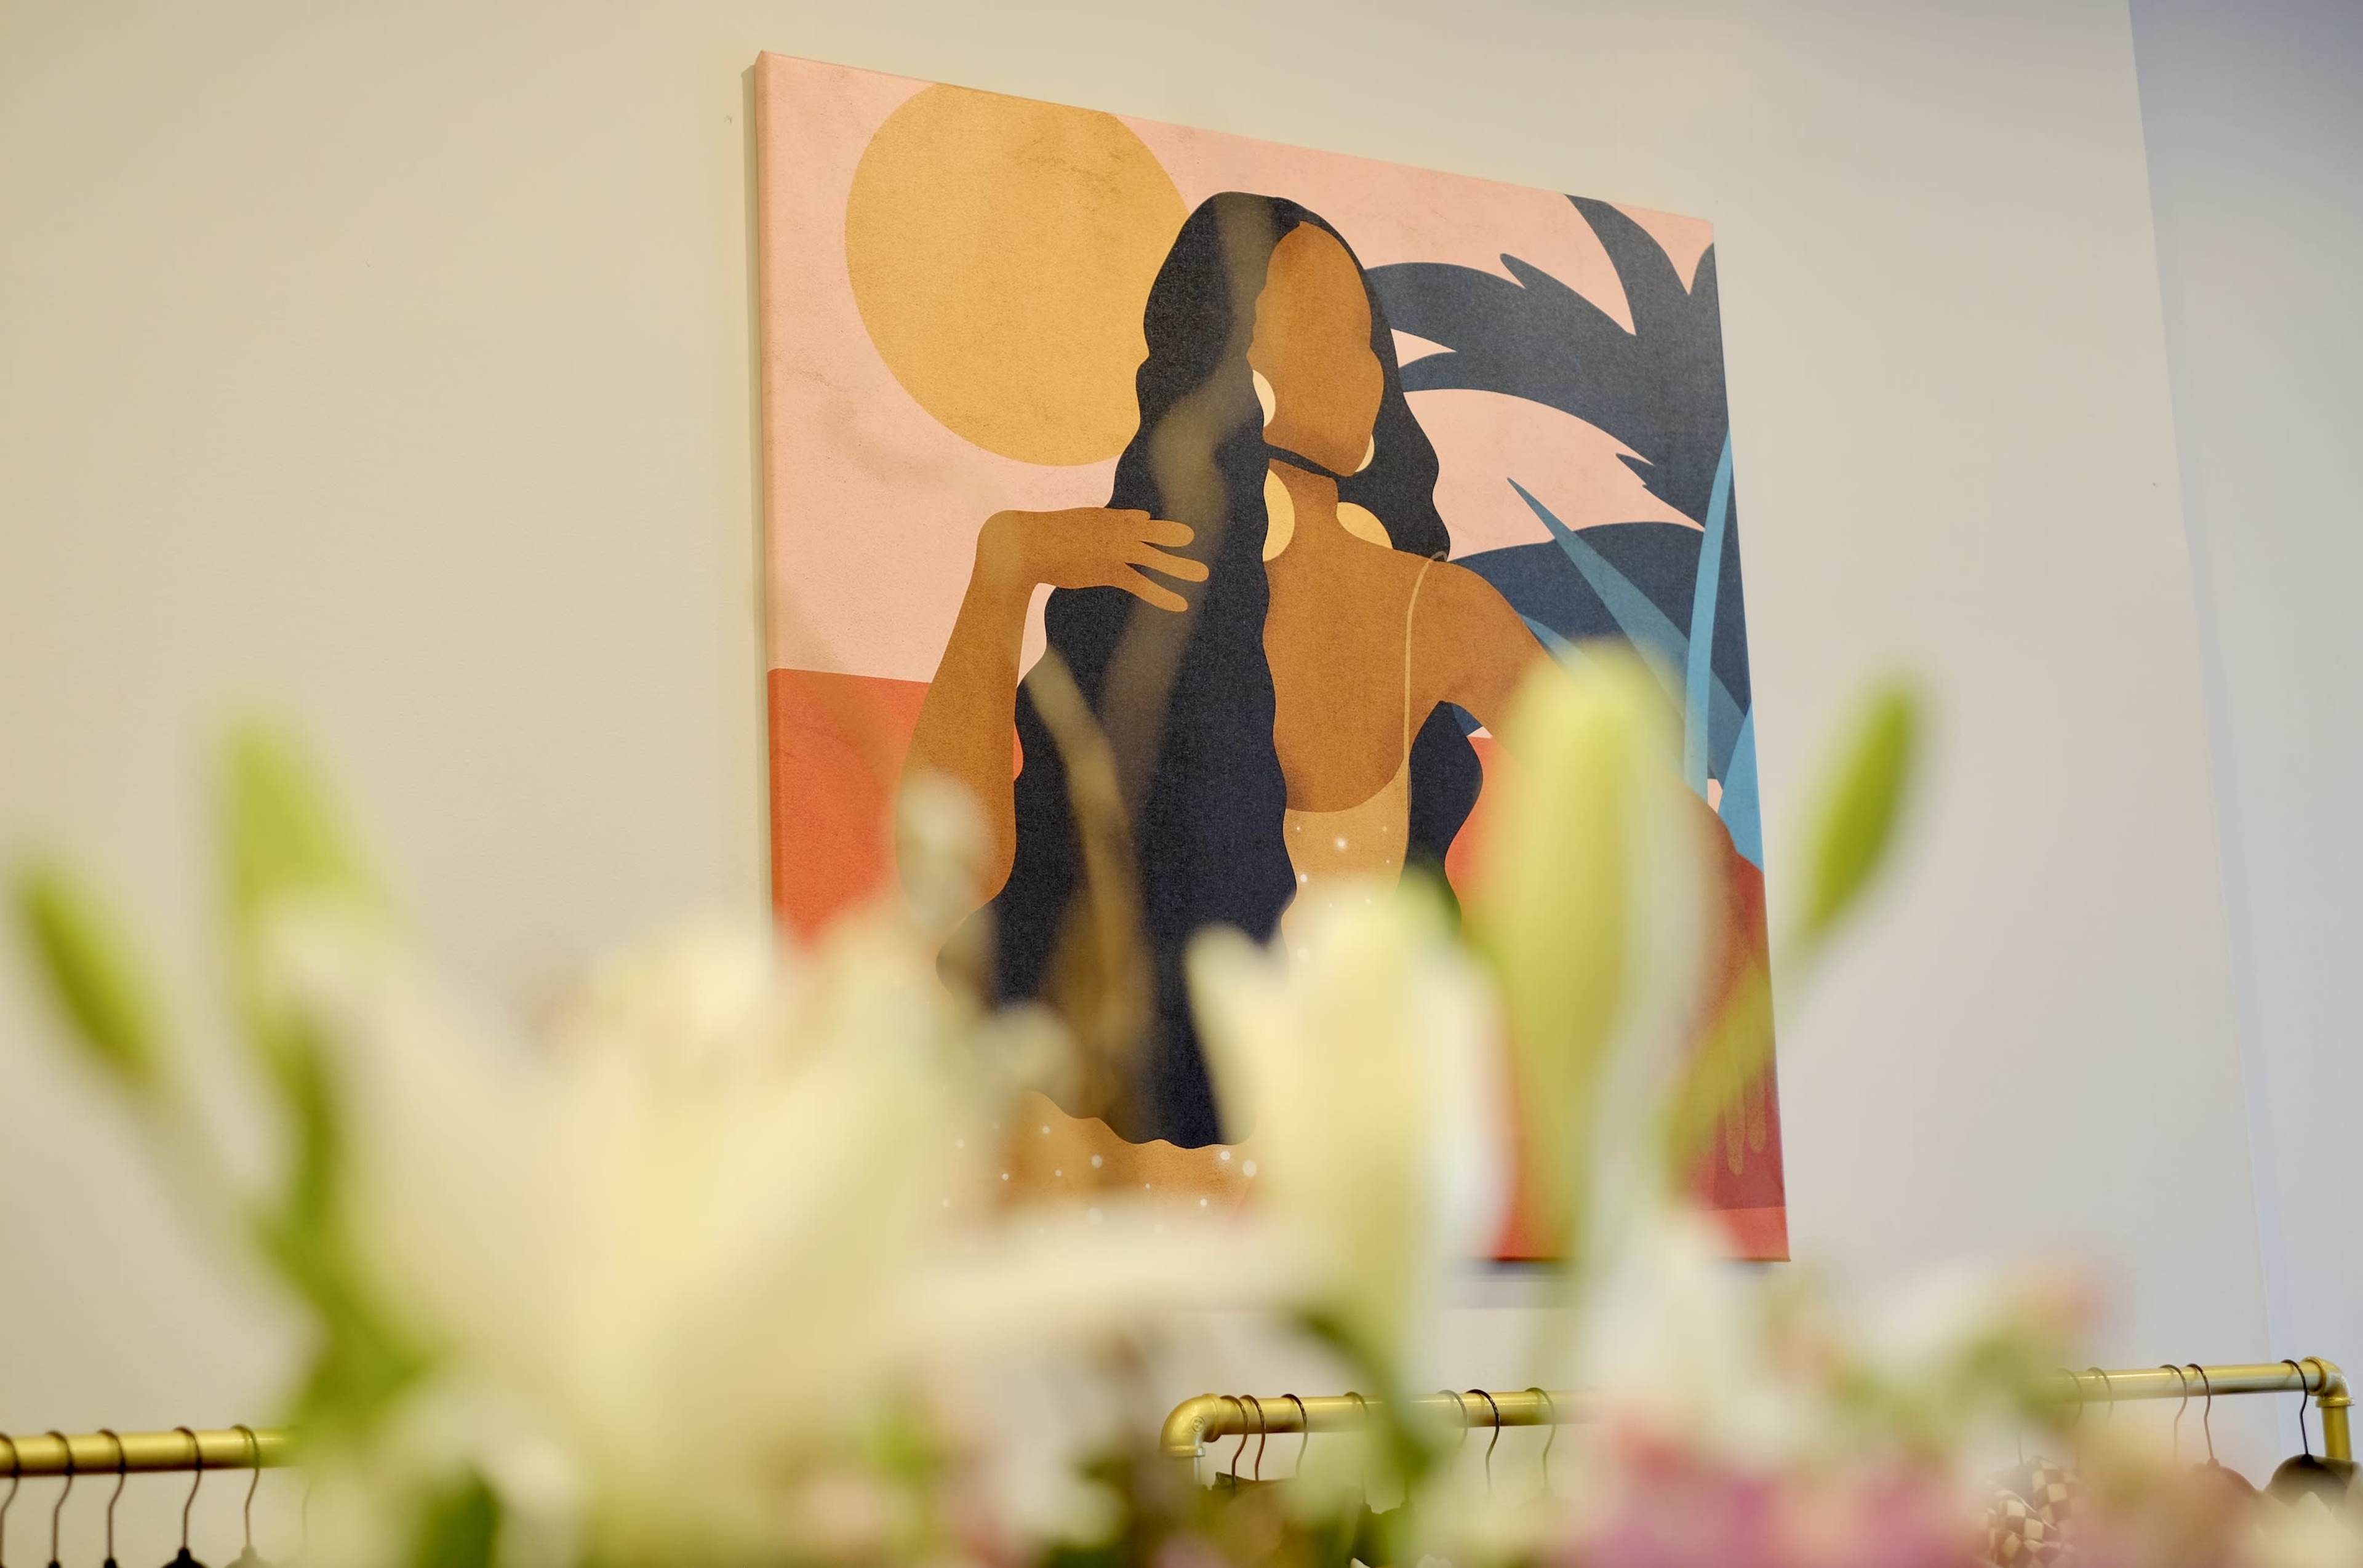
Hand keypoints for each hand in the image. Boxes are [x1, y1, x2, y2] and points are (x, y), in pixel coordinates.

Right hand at [976, 507, 1208, 612]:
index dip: (1143, 526)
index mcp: (1105, 517)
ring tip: (1203, 573)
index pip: (1134, 521)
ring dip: (1179, 566)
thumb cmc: (1043, 534)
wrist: (1026, 543)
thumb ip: (1107, 522)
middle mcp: (1114, 529)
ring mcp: (1114, 549)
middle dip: (1172, 536)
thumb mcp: (1077, 523)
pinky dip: (1162, 594)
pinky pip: (1142, 584)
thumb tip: (1138, 517)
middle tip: (1193, 537)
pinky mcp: (1109, 570)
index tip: (1152, 528)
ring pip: (1154, 557)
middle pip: (1152, 533)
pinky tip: (1180, 603)